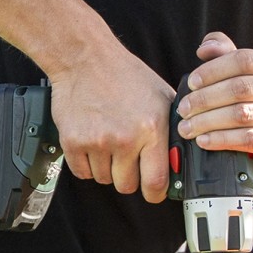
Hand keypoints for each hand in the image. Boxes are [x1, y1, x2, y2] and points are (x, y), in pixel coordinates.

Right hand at [49, 42, 175, 202]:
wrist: (85, 58)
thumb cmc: (124, 74)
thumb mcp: (161, 96)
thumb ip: (172, 128)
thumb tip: (179, 157)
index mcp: (151, 128)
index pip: (156, 181)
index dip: (156, 193)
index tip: (153, 192)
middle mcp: (125, 138)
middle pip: (127, 185)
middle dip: (128, 176)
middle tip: (126, 157)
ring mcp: (97, 142)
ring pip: (104, 179)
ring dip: (106, 168)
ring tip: (107, 142)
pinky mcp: (73, 142)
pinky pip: (82, 173)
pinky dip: (86, 164)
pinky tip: (92, 144)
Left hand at [176, 32, 252, 180]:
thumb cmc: (252, 106)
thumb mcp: (239, 78)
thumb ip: (223, 55)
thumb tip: (204, 49)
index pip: (243, 59)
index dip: (213, 70)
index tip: (191, 83)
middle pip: (240, 88)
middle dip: (205, 99)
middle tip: (183, 109)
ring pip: (242, 114)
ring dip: (207, 121)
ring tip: (186, 128)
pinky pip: (248, 139)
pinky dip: (221, 139)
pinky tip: (203, 141)